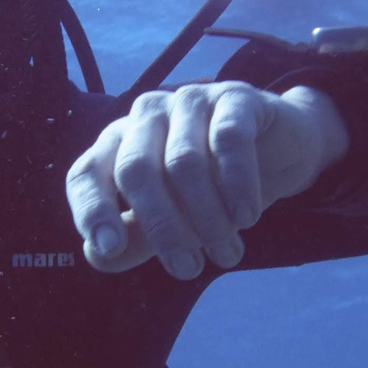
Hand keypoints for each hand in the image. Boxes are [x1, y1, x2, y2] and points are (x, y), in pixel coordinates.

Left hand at [66, 83, 348, 278]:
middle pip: (136, 170)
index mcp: (119, 143)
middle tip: (188, 270)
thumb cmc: (212, 187)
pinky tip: (246, 218)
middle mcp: (146, 116)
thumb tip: (98, 256)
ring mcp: (189, 102)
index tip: (108, 249)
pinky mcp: (234, 98)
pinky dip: (237, 184)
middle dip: (161, 227)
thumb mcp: (171, 219)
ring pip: (184, 161)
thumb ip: (135, 238)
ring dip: (207, 217)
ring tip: (227, 254)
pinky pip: (229, 139)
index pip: (87, 172)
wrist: (281, 150)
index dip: (91, 209)